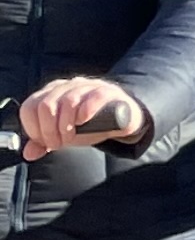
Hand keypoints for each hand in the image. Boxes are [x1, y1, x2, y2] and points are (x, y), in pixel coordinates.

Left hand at [15, 79, 145, 155]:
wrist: (121, 119)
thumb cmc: (88, 125)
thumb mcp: (63, 134)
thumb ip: (44, 142)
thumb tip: (28, 153)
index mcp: (51, 94)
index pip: (30, 107)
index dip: (33, 129)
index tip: (45, 143)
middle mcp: (67, 86)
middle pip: (46, 105)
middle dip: (49, 130)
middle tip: (59, 144)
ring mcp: (88, 86)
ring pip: (68, 102)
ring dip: (65, 126)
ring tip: (71, 139)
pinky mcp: (108, 91)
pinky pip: (93, 97)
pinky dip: (85, 112)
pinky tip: (84, 122)